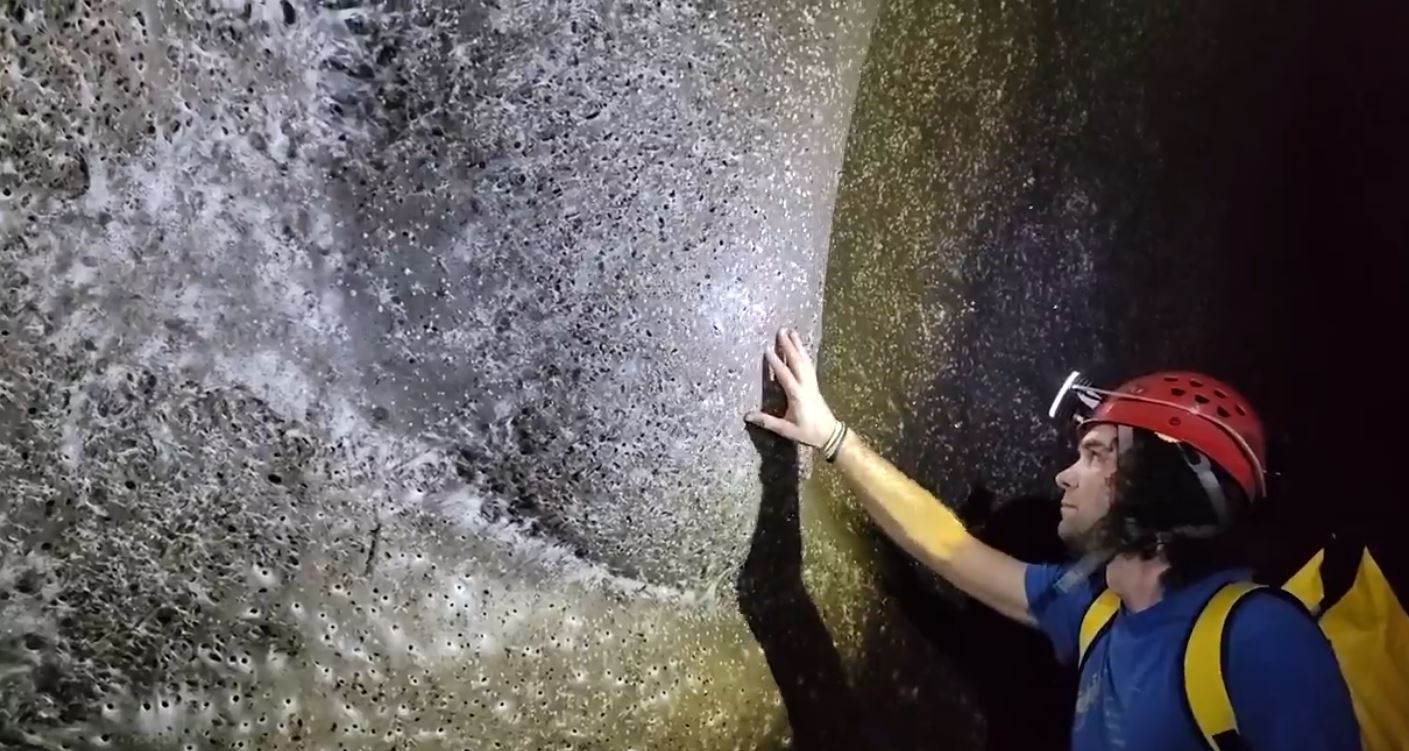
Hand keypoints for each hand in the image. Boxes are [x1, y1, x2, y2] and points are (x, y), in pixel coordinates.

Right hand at [744, 327, 839, 448]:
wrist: (829, 434)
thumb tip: (747, 416)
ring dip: (798, 346)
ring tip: (792, 332)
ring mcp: (812, 384)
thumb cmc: (807, 432)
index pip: (784, 375)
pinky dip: (804, 355)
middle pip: (796, 362)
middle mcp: (805, 386)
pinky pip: (809, 366)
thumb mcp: (786, 430)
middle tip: (782, 331)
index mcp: (797, 395)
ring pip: (805, 361)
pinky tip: (801, 348)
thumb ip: (767, 422)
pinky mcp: (815, 385)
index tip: (768, 349)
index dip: (776, 362)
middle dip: (788, 346)